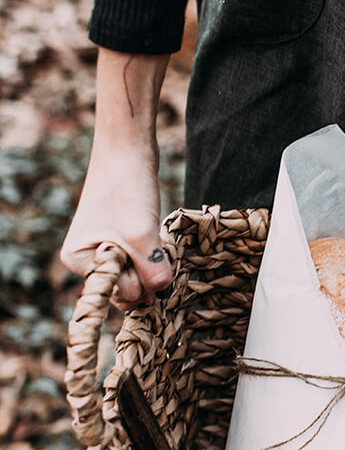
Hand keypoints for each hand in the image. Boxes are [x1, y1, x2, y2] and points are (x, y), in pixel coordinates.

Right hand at [61, 141, 170, 310]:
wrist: (129, 152)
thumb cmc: (128, 191)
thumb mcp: (143, 238)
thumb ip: (153, 274)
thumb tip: (160, 297)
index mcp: (78, 261)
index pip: (121, 293)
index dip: (141, 277)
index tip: (138, 245)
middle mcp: (87, 261)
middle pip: (130, 291)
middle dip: (146, 272)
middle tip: (146, 240)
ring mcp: (104, 252)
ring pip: (139, 279)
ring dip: (152, 264)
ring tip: (148, 235)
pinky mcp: (121, 244)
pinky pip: (143, 264)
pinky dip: (153, 255)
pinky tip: (150, 234)